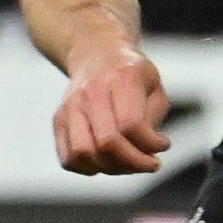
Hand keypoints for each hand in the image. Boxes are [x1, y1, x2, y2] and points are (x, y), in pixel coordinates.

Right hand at [54, 47, 170, 174]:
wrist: (97, 54)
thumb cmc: (133, 76)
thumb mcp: (154, 87)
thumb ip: (153, 118)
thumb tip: (145, 151)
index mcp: (121, 79)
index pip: (131, 124)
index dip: (150, 144)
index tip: (163, 145)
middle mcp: (91, 92)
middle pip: (107, 143)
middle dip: (134, 163)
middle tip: (150, 163)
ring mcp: (70, 106)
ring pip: (84, 154)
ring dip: (111, 169)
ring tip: (128, 164)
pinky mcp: (58, 120)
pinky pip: (68, 159)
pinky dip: (89, 169)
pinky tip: (108, 162)